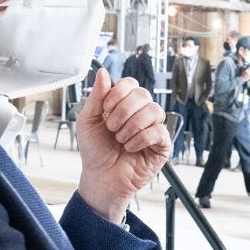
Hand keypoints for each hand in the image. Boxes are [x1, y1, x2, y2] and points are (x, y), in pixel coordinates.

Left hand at [76, 71, 170, 219]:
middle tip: (112, 128)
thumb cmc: (95, 151)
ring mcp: (153, 128)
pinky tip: (131, 148)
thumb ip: (96, 96)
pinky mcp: (161, 145)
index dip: (118, 94)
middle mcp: (140, 113)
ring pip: (154, 110)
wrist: (101, 177)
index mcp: (124, 104)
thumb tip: (102, 72)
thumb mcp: (88, 120)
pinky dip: (141, 139)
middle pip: (143, 94)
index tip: (105, 110)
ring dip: (132, 125)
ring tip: (121, 139)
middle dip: (123, 111)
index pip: (130, 84)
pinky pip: (159, 131)